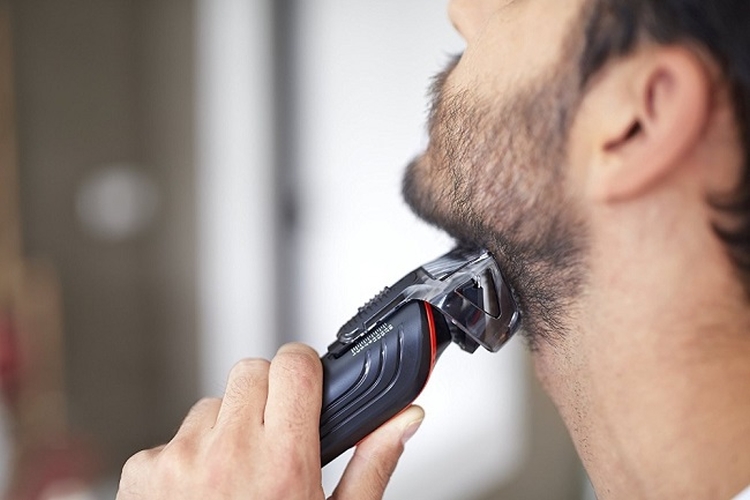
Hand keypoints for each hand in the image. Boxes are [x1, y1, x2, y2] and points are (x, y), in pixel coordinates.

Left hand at [116, 343, 424, 499]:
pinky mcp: (143, 472)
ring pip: (211, 405)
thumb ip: (372, 464)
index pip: (294, 365)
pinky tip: (202, 495)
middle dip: (268, 394)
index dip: (304, 369)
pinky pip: (174, 439)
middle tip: (275, 436)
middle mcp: (229, 455)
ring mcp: (180, 461)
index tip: (306, 384)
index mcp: (284, 465)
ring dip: (227, 429)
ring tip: (236, 478)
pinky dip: (189, 458)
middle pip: (251, 372)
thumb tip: (404, 418)